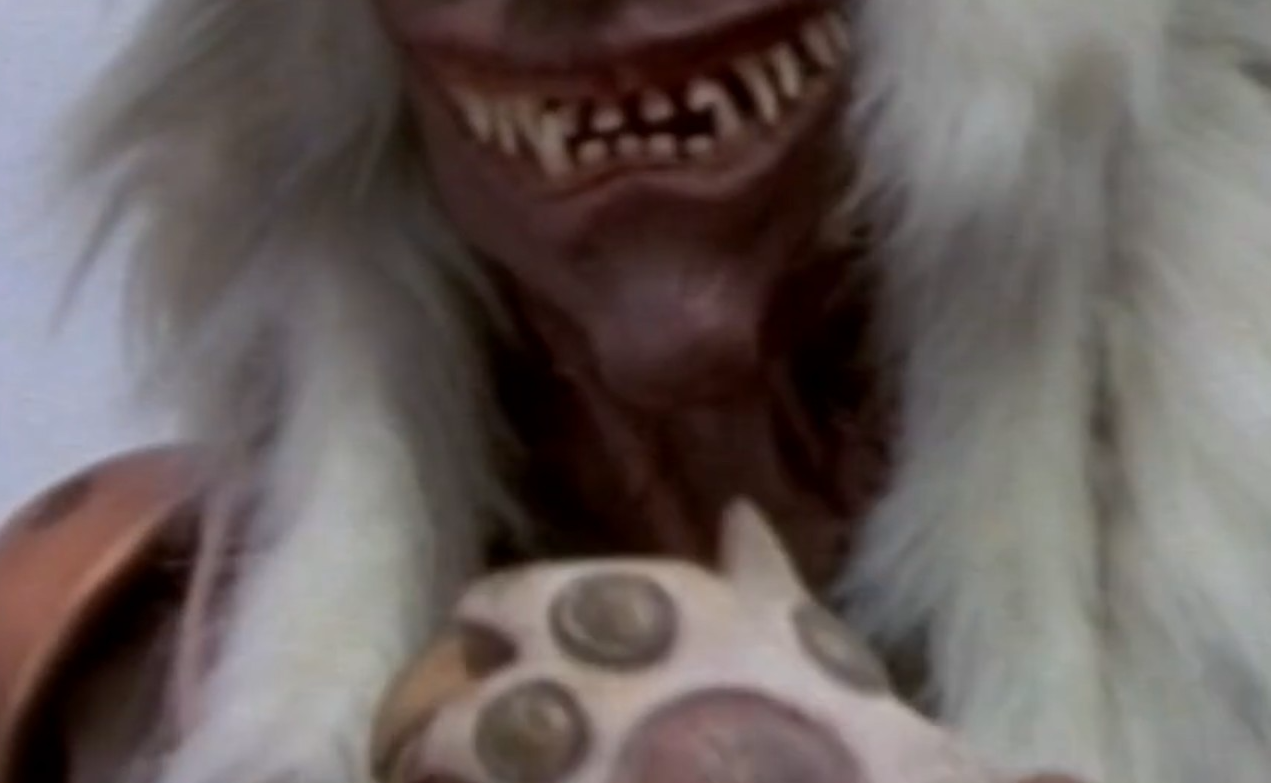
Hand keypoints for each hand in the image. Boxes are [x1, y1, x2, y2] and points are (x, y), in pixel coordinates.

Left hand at [370, 504, 1084, 782]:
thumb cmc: (826, 711)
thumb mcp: (788, 622)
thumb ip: (753, 567)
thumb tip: (740, 514)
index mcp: (614, 615)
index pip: (498, 603)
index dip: (488, 632)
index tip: (485, 650)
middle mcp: (571, 688)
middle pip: (455, 712)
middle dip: (444, 741)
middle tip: (454, 757)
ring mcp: (558, 771)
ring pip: (450, 777)